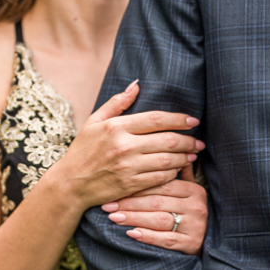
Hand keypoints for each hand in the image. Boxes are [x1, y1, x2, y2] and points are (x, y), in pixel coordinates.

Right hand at [49, 81, 203, 208]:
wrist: (70, 184)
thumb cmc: (82, 151)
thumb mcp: (93, 122)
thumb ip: (116, 103)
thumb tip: (136, 85)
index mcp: (116, 127)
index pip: (156, 119)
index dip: (179, 119)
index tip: (192, 121)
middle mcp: (124, 146)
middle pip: (168, 140)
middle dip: (189, 141)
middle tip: (198, 142)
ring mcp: (128, 167)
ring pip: (167, 160)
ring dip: (184, 158)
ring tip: (192, 155)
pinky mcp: (130, 185)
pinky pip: (160, 178)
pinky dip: (172, 173)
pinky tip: (176, 170)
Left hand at [101, 164, 207, 255]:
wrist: (205, 242)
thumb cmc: (187, 214)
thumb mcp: (186, 193)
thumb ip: (177, 175)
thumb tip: (163, 151)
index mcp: (194, 190)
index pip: (162, 185)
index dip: (137, 187)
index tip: (116, 189)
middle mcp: (197, 206)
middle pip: (157, 202)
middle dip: (130, 204)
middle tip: (108, 206)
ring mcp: (195, 226)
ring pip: (159, 220)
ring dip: (134, 218)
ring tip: (114, 217)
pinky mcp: (191, 243)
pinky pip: (165, 239)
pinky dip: (147, 236)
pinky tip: (131, 233)